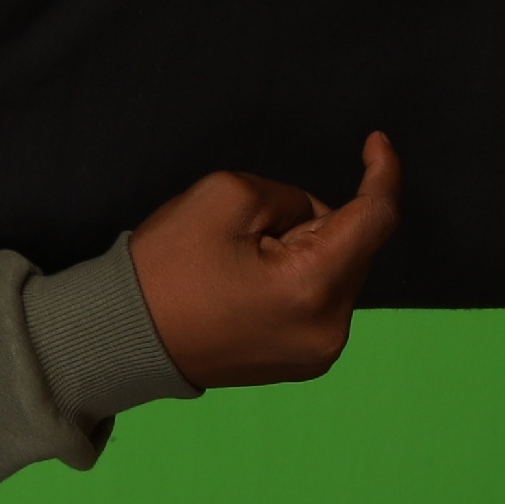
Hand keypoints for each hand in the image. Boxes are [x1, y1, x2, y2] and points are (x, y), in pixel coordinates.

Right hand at [126, 133, 403, 387]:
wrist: (122, 336)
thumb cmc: (165, 268)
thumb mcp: (225, 197)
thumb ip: (288, 195)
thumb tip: (311, 218)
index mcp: (313, 288)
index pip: (376, 219)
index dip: (382, 173)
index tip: (376, 142)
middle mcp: (329, 330)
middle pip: (353, 246)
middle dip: (314, 221)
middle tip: (251, 225)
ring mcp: (317, 352)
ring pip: (336, 273)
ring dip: (305, 251)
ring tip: (239, 261)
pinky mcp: (301, 361)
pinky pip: (318, 300)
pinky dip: (297, 278)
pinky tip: (247, 283)